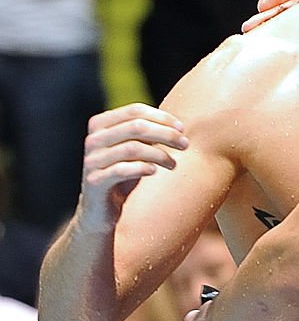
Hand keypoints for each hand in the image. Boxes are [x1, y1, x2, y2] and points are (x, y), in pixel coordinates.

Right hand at [80, 104, 187, 228]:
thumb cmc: (124, 175)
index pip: (135, 110)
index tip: (182, 129)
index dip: (162, 117)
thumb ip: (148, 134)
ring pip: (133, 148)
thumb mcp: (136, 150)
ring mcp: (92, 160)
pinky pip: (122, 170)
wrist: (101, 210)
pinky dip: (144, 168)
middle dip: (166, 134)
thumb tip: (178, 127)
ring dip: (160, 154)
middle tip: (185, 144)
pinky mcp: (95, 181)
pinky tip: (154, 171)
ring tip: (173, 164)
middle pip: (137, 127)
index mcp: (101, 124)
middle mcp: (93, 139)